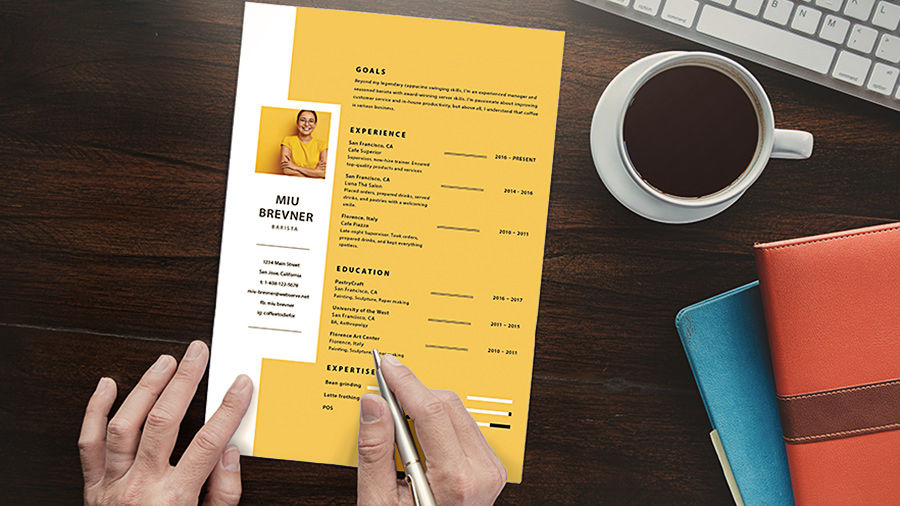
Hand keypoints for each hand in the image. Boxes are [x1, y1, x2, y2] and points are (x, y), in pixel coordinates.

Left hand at [78, 340, 252, 504]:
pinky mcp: (92, 486)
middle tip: (198, 354)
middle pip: (164, 422)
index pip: (207, 443)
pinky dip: (95, 411)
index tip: (240, 384)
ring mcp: (112, 485)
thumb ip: (224, 492)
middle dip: (185, 382)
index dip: (228, 409)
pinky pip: (88, 443)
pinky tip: (108, 385)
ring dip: (146, 388)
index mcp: (174, 499)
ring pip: (125, 425)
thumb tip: (228, 452)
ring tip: (165, 362)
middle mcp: (140, 488)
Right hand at [357, 354, 506, 504]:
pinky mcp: (490, 467)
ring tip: (398, 416)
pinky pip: (465, 426)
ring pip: (459, 411)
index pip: (431, 410)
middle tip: (384, 388)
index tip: (386, 366)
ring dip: (427, 405)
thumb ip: (375, 450)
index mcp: (456, 480)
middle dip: (413, 392)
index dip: (405, 382)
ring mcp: (490, 469)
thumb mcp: (379, 501)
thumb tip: (372, 404)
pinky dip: (440, 420)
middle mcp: (481, 471)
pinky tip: (419, 431)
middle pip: (447, 404)